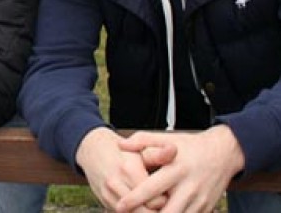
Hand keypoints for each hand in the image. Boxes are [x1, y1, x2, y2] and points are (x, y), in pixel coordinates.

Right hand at [76, 127, 174, 211]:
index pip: (155, 200)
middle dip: (155, 210)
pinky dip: (133, 211)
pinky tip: (140, 205)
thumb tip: (174, 149)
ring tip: (152, 206)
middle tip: (163, 204)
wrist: (93, 150)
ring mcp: (108, 193)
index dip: (165, 200)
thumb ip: (159, 153)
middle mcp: (116, 183)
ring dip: (143, 211)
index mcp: (129, 169)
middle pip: (143, 211)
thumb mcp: (140, 148)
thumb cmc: (122, 151)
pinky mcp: (103, 200)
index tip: (169, 194)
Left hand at [116, 126, 243, 212]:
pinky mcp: (206, 208)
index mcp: (175, 170)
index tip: (119, 206)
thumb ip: (142, 140)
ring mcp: (199, 201)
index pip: (151, 189)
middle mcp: (188, 188)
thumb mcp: (166, 138)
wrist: (224, 153)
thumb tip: (120, 145)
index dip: (134, 199)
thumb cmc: (189, 146)